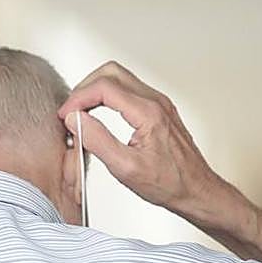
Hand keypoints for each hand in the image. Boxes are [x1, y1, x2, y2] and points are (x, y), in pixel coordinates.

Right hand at [57, 62, 252, 235]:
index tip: (65, 115)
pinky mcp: (158, 108)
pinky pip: (129, 89)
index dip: (78, 98)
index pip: (104, 87)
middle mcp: (155, 101)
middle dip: (85, 87)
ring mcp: (159, 103)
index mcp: (148, 113)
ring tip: (81, 112)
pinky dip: (108, 96)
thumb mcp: (126, 168)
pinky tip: (99, 114)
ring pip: (120, 77)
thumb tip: (76, 120)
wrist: (196, 190)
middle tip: (72, 110)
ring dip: (96, 90)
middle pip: (110, 72)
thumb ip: (97, 140)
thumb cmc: (168, 183)